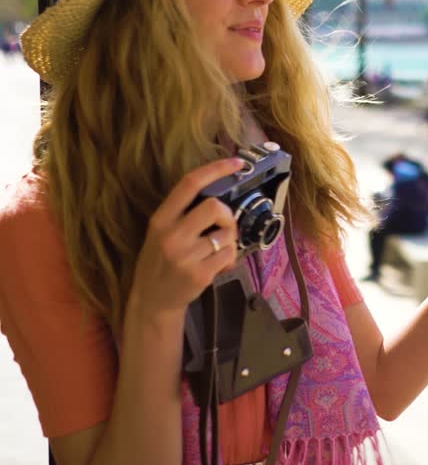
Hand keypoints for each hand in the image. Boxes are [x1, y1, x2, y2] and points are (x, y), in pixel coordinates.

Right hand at [129, 158, 243, 316]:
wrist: (152, 301)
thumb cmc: (160, 260)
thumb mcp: (161, 231)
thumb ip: (183, 212)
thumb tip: (221, 194)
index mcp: (161, 218)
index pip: (190, 183)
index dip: (217, 169)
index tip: (238, 163)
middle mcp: (171, 234)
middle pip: (215, 207)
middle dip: (228, 216)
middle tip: (225, 227)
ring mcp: (185, 256)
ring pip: (227, 234)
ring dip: (229, 241)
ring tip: (216, 252)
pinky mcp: (200, 274)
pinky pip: (229, 255)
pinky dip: (229, 258)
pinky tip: (218, 266)